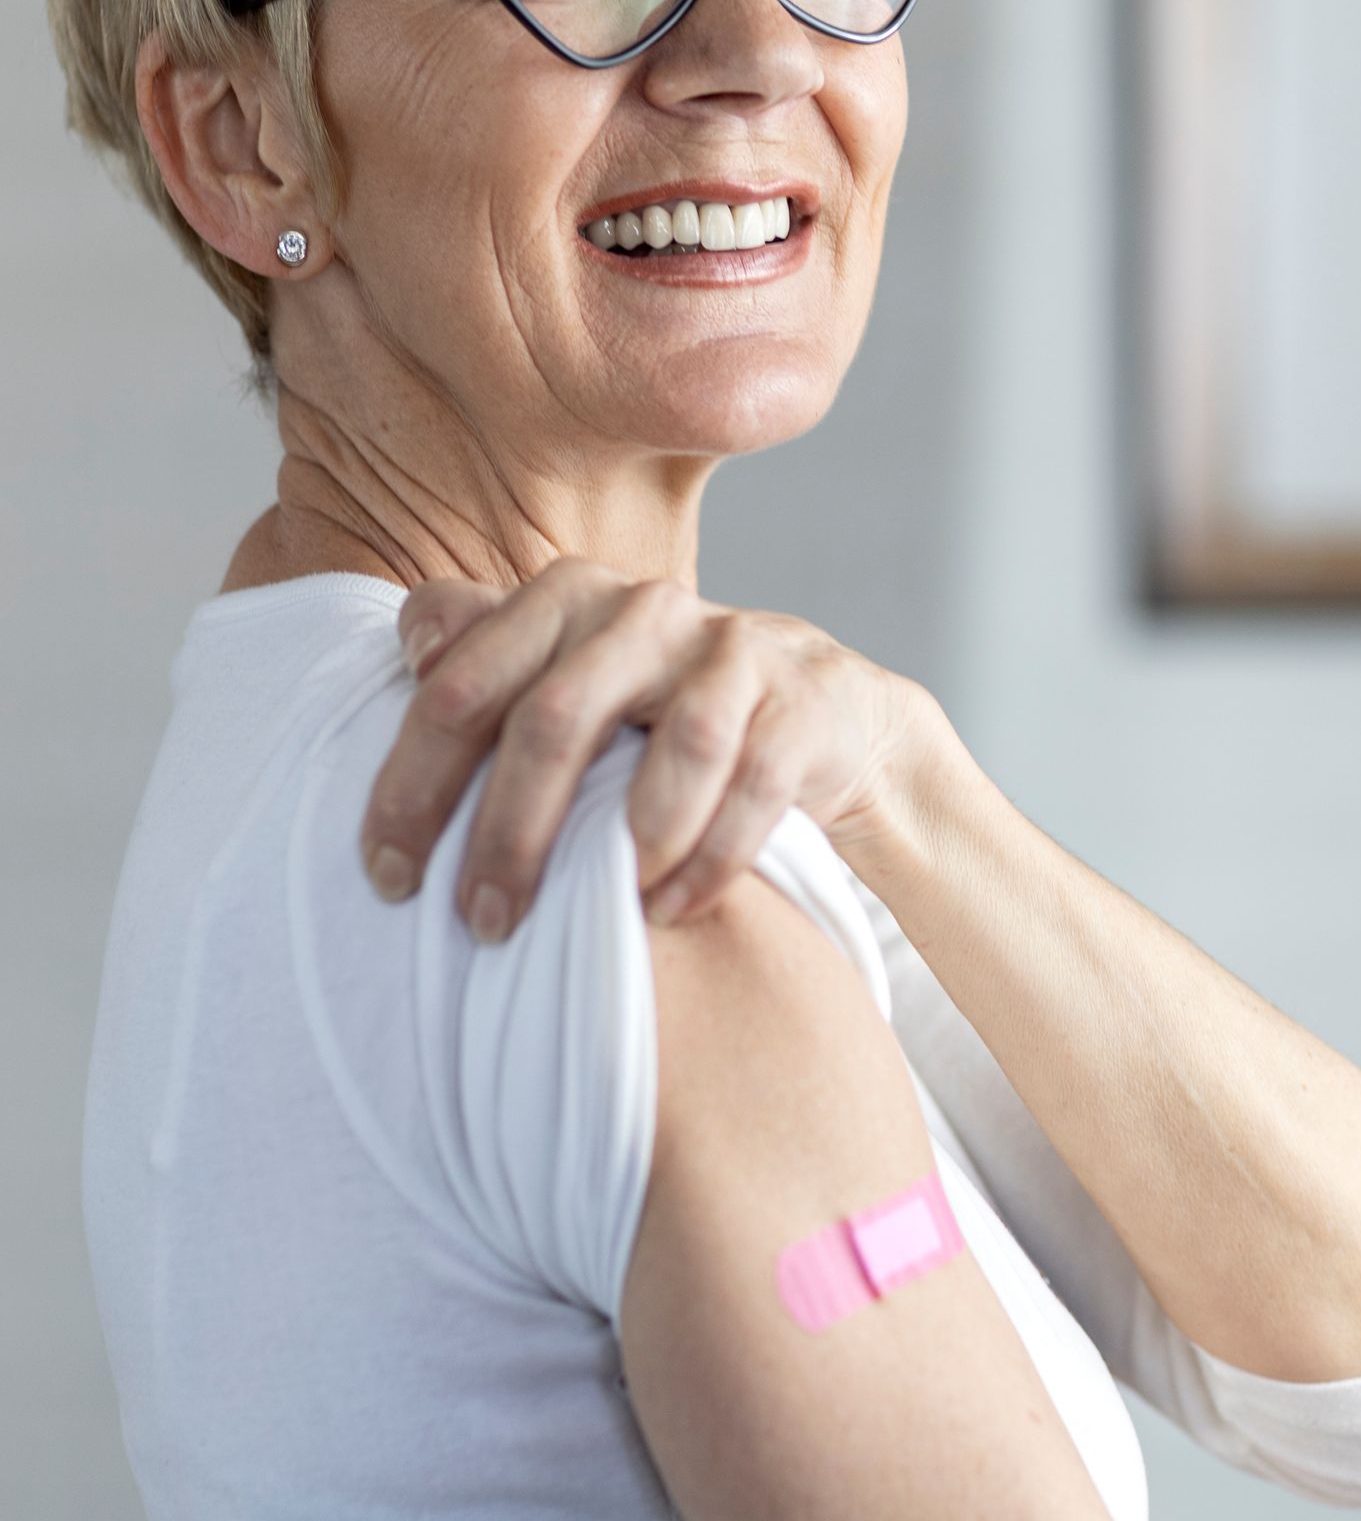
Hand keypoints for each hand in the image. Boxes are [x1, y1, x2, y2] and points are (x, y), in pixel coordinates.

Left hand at [357, 559, 939, 942]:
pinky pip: (756, 785)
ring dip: (631, 845)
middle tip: (483, 922)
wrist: (812, 709)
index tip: (388, 878)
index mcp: (563, 598)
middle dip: (511, 833)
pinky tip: (667, 910)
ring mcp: (730, 651)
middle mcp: (642, 610)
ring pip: (680, 747)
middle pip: (556, 718)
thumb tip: (411, 645)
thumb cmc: (651, 707)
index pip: (463, 685)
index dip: (413, 784)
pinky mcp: (800, 705)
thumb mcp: (560, 674)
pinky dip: (710, 857)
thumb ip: (482, 655)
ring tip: (598, 917)